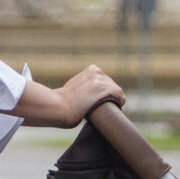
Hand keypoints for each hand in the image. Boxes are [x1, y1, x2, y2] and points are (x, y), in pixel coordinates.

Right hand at [9, 65, 125, 128]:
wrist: (59, 106)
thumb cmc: (62, 101)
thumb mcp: (73, 86)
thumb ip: (83, 86)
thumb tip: (86, 94)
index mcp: (91, 70)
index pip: (105, 80)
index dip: (103, 91)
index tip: (99, 100)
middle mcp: (97, 73)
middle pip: (111, 85)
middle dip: (108, 95)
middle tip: (102, 106)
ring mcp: (102, 81)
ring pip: (115, 90)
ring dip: (113, 99)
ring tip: (107, 108)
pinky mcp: (105, 90)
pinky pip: (120, 95)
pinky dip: (120, 101)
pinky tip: (117, 106)